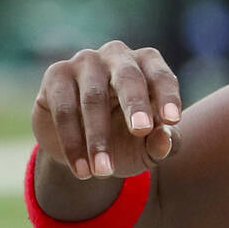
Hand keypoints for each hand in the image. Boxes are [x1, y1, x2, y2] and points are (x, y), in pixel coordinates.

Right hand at [32, 40, 181, 179]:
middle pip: (128, 77)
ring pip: (92, 98)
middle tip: (141, 130)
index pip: (161, 77)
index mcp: (147, 63)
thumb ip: (162, 144)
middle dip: (135, 104)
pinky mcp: (56, 76)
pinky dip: (72, 143)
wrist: (82, 148)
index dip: (167, 97)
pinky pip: (64, 109)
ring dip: (98, 138)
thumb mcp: (147, 146)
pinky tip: (82, 170)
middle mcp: (117, 55)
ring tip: (103, 172)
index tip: (172, 121)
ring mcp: (85, 62)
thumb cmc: (126, 137)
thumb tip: (165, 140)